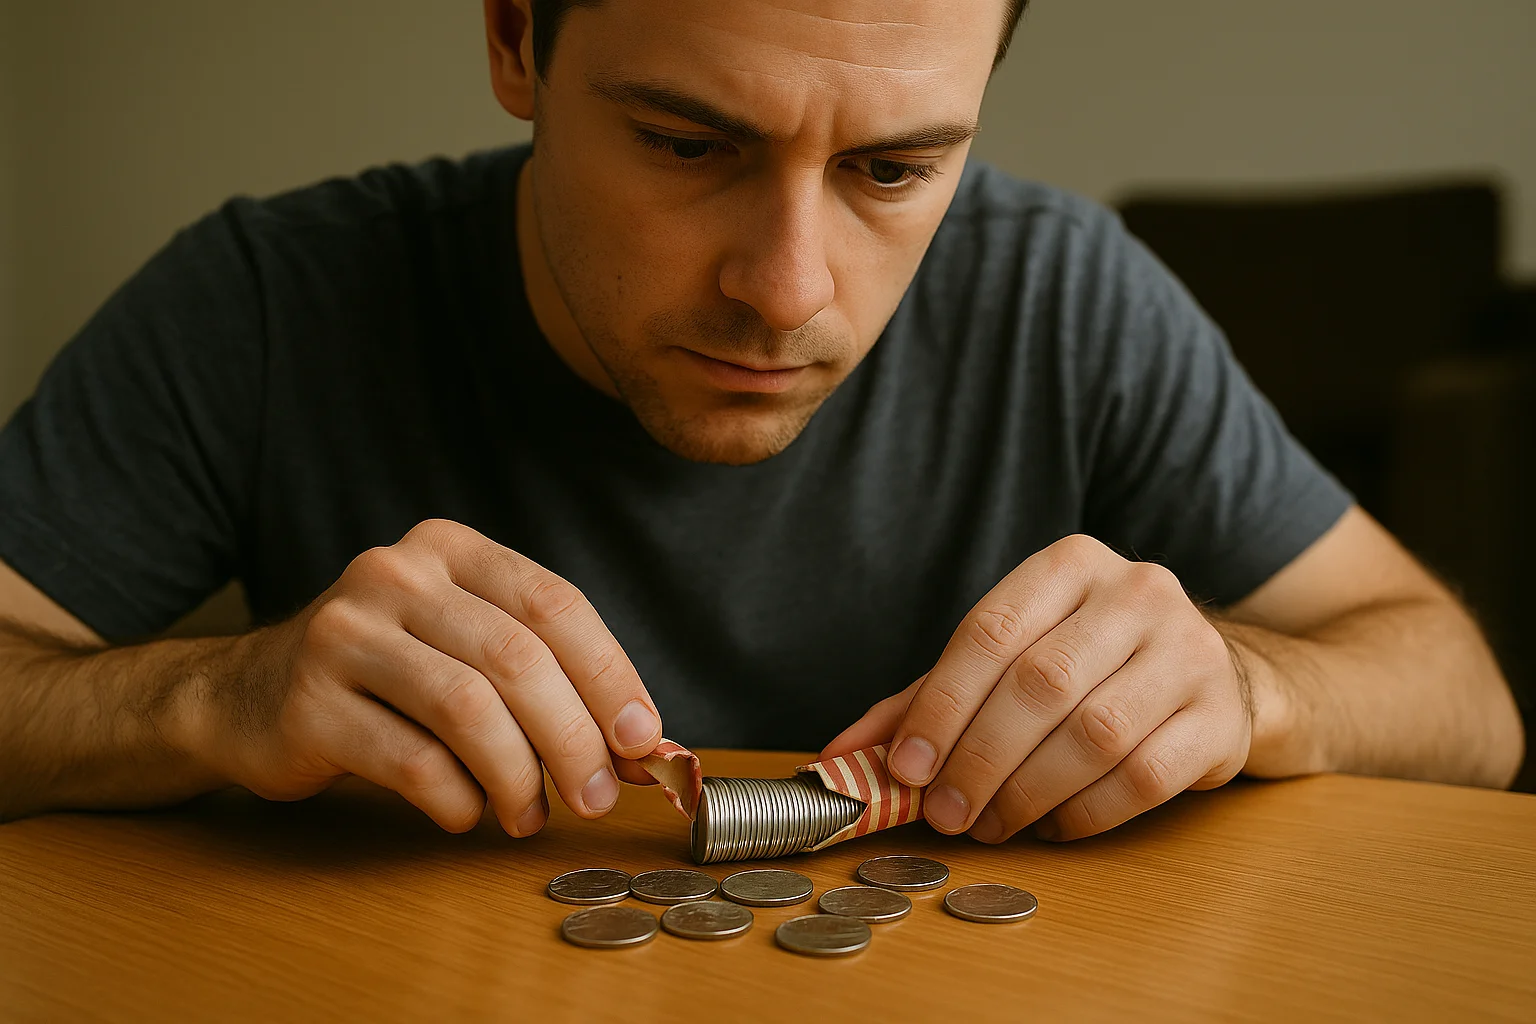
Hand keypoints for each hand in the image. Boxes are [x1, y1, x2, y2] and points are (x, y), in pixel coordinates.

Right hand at [196, 520, 661, 835]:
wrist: (244, 695)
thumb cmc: (386, 676)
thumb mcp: (463, 648)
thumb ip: (548, 681)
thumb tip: (646, 749)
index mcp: (450, 549)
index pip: (554, 604)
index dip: (610, 675)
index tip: (643, 740)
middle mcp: (395, 576)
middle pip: (516, 658)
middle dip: (573, 738)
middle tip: (598, 795)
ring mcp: (343, 634)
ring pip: (466, 708)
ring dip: (518, 776)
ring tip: (529, 815)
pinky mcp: (306, 703)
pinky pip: (409, 759)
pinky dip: (456, 798)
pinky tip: (466, 812)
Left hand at [823, 535, 1250, 841]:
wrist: (1215, 674)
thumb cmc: (1089, 666)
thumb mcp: (1008, 661)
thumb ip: (925, 701)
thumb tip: (841, 758)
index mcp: (1070, 565)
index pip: (991, 630)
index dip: (941, 705)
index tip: (906, 767)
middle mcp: (1136, 592)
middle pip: (1040, 684)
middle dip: (979, 760)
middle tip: (946, 813)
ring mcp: (1189, 649)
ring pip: (1094, 733)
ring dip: (1028, 793)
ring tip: (992, 824)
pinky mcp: (1221, 714)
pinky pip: (1144, 777)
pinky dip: (1086, 812)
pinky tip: (1054, 824)